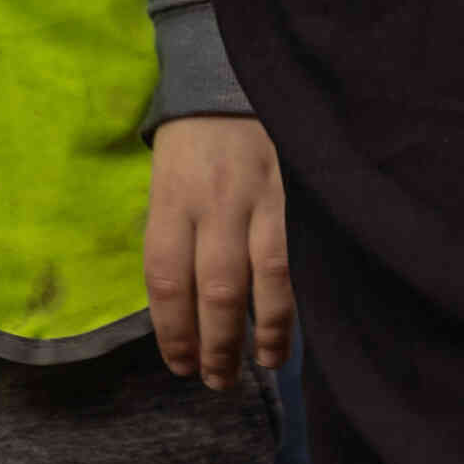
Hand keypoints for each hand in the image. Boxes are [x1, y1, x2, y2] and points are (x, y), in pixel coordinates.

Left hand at [143, 115, 293, 389]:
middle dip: (217, 344)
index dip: (172, 330)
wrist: (232, 82)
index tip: (178, 365)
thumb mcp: (165, 182)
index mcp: (170, 200)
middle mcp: (214, 203)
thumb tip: (179, 308)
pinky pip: (300, 260)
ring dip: (264, 332)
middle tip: (217, 381)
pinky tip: (296, 330)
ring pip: (264, 280)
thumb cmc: (193, 145)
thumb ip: (174, 236)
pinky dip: (297, 301)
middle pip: (213, 288)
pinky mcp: (298, 198)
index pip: (164, 278)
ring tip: (262, 365)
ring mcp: (261, 200)